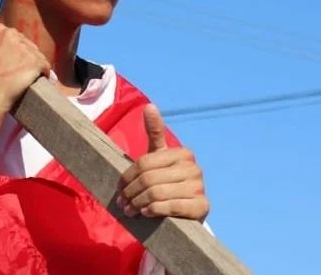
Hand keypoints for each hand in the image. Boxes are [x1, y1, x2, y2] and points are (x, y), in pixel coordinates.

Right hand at [0, 17, 49, 118]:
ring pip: (35, 55)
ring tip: (19, 80)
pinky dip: (42, 75)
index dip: (10, 54)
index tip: (2, 67)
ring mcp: (24, 47)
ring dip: (31, 67)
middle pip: (25, 44)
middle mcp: (11, 34)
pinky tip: (32, 82)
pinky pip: (45, 66)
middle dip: (22, 59)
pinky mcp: (35, 61)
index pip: (12, 38)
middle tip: (10, 75)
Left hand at [117, 105, 208, 219]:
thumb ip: (155, 131)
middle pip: (149, 178)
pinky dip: (154, 210)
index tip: (119, 188)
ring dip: (138, 204)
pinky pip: (171, 206)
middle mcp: (194, 168)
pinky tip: (146, 213)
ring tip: (129, 211)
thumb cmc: (167, 180)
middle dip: (131, 193)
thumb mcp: (159, 156)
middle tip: (122, 204)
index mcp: (183, 153)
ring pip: (157, 193)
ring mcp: (199, 187)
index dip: (128, 177)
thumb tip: (150, 106)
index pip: (145, 163)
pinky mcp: (202, 207)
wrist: (185, 213)